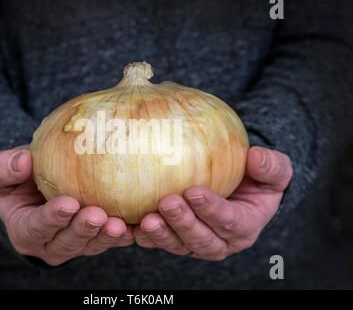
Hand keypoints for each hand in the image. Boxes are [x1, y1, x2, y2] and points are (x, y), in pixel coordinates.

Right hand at [0, 145, 134, 265]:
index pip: (36, 227)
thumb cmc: (19, 180)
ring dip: (106, 237)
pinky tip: (136, 226)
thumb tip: (23, 161)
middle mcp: (50, 243)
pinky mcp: (94, 240)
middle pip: (67, 242)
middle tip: (98, 215)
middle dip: (83, 230)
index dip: (52, 218)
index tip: (69, 203)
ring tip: (119, 224)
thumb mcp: (1, 171)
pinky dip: (124, 236)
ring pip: (91, 246)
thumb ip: (4, 168)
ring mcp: (75, 244)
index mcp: (24, 230)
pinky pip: (110, 241)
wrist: (38, 189)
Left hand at [134, 146, 292, 260]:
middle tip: (167, 202)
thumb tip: (256, 156)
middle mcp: (220, 241)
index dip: (212, 210)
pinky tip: (128, 225)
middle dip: (184, 224)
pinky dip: (143, 237)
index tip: (194, 192)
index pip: (229, 222)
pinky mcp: (174, 238)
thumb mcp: (272, 171)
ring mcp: (194, 242)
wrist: (235, 188)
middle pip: (201, 240)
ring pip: (178, 245)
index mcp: (244, 226)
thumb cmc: (254, 178)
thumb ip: (271, 167)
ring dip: (161, 234)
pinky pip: (158, 241)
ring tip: (147, 219)